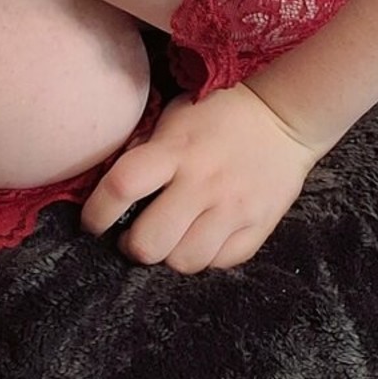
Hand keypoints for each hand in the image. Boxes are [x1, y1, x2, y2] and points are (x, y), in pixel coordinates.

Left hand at [80, 82, 321, 272]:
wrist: (284, 117)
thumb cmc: (220, 115)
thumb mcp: (174, 117)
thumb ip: (145, 150)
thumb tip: (113, 188)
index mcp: (175, 151)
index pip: (121, 187)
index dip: (96, 214)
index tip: (93, 223)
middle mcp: (202, 183)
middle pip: (149, 243)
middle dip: (133, 246)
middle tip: (136, 235)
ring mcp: (233, 209)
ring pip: (184, 262)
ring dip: (170, 255)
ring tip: (172, 238)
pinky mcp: (259, 227)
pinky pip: (220, 263)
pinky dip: (206, 256)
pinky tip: (203, 236)